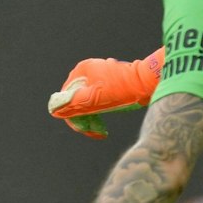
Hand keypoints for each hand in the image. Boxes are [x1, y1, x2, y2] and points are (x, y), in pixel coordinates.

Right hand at [48, 47, 164, 138]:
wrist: (148, 82)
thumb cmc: (121, 89)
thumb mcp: (94, 100)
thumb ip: (73, 105)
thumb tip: (54, 110)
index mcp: (81, 70)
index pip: (67, 97)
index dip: (73, 117)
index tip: (87, 130)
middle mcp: (88, 71)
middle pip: (77, 99)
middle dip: (84, 119)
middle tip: (97, 132)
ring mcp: (99, 76)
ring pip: (87, 101)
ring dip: (92, 118)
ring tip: (102, 131)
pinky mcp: (109, 83)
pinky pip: (97, 100)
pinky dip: (99, 113)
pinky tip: (106, 124)